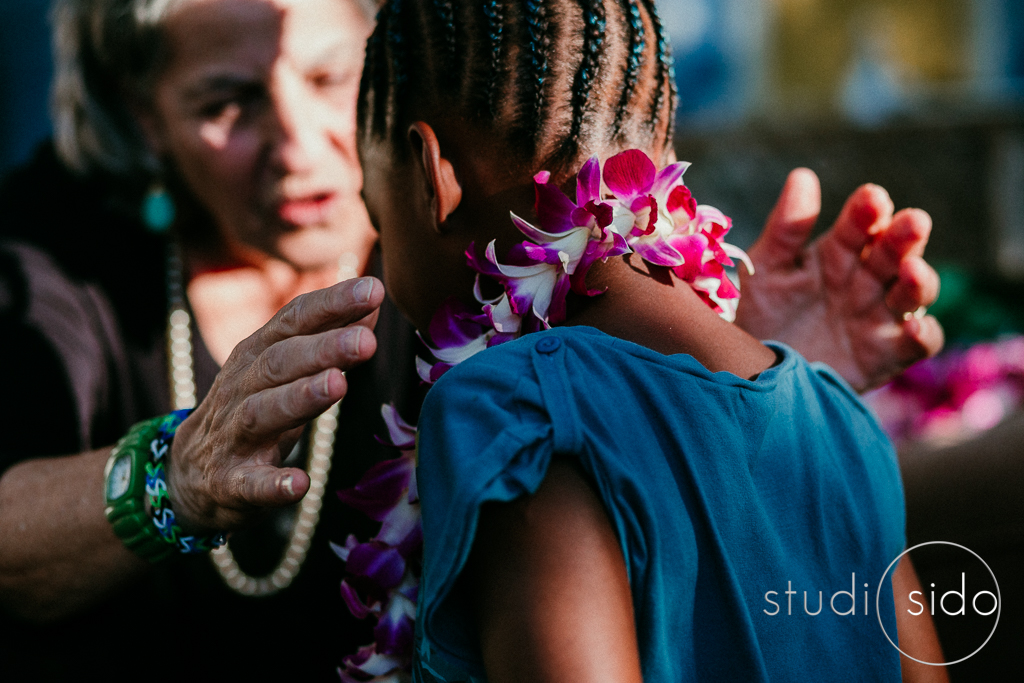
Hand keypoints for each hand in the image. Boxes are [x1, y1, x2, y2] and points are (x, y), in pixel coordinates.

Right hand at [167, 276, 383, 531]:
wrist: (190, 473)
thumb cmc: (253, 409)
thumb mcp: (285, 369)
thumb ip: (327, 338)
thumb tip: (372, 303)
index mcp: (257, 354)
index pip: (293, 320)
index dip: (332, 304)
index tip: (373, 289)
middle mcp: (242, 387)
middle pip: (280, 362)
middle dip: (323, 349)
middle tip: (366, 341)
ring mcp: (232, 436)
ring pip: (263, 412)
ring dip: (301, 397)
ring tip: (339, 385)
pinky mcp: (230, 483)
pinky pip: (249, 484)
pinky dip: (273, 484)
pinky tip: (300, 484)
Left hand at [735, 168, 943, 392]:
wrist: (753, 375)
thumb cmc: (760, 316)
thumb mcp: (765, 271)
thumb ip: (785, 229)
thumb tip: (803, 176)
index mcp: (836, 254)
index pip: (859, 225)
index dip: (868, 211)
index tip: (872, 198)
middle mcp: (864, 281)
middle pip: (894, 253)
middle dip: (904, 236)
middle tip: (911, 222)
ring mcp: (878, 317)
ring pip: (914, 293)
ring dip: (919, 280)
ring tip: (910, 270)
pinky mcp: (885, 355)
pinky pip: (917, 344)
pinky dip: (924, 335)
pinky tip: (914, 329)